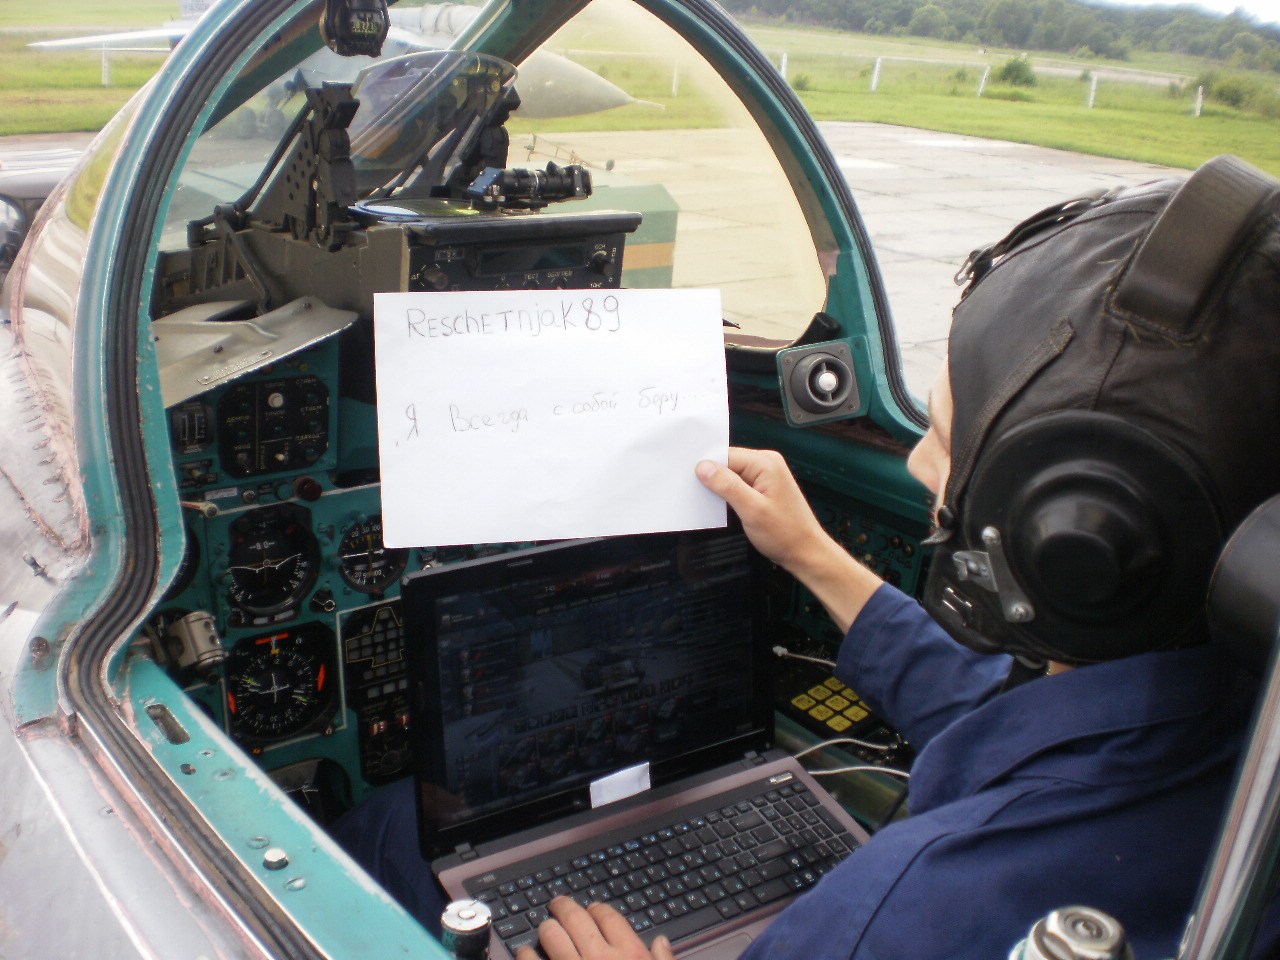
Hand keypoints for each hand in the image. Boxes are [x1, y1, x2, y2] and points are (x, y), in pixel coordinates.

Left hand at [515, 898, 674, 959]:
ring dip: (546, 928)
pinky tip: (525, 951)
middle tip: (558, 905)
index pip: (609, 917)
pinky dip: (526, 954)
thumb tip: (662, 943)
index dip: (598, 910)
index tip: (593, 909)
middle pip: (577, 919)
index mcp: (631, 957)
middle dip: (565, 908)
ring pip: (552, 935)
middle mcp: (600, 959)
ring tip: (544, 927)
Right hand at [695, 447, 831, 572]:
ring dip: (720, 488)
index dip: (707, 467)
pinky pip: (739, 485)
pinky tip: (722, 507)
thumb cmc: (785, 534)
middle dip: (712, 477)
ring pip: (732, 475)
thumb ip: (727, 486)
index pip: (726, 455)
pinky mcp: (763, 489)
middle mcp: (767, 464)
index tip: (690, 479)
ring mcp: (766, 476)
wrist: (805, 553)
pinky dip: (729, 495)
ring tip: (709, 502)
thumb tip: (704, 467)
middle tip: (696, 493)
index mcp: (766, 463)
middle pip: (728, 463)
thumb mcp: (751, 510)